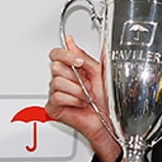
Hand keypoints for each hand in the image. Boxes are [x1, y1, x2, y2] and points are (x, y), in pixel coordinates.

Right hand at [46, 36, 118, 161]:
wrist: (108, 120)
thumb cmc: (106, 100)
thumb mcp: (98, 72)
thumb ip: (83, 56)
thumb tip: (70, 41)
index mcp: (71, 69)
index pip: (56, 54)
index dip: (65, 55)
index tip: (78, 61)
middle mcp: (62, 80)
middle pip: (55, 66)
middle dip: (75, 76)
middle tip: (86, 85)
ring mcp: (56, 93)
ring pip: (57, 82)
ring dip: (77, 90)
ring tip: (85, 97)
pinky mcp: (53, 107)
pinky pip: (57, 96)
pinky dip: (73, 100)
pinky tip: (80, 104)